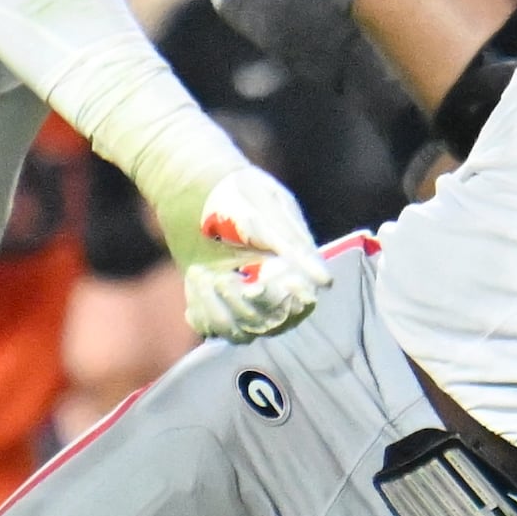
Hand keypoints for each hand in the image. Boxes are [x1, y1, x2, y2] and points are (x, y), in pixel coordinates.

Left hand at [176, 164, 331, 341]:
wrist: (192, 184)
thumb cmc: (238, 191)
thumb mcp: (270, 208)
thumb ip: (294, 244)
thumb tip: (324, 282)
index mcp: (294, 266)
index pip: (301, 304)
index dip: (285, 304)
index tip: (260, 286)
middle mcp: (271, 286)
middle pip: (268, 323)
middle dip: (241, 304)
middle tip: (220, 278)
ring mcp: (242, 297)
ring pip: (238, 330)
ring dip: (216, 306)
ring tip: (200, 273)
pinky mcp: (214, 301)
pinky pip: (211, 327)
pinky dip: (200, 309)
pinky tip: (195, 279)